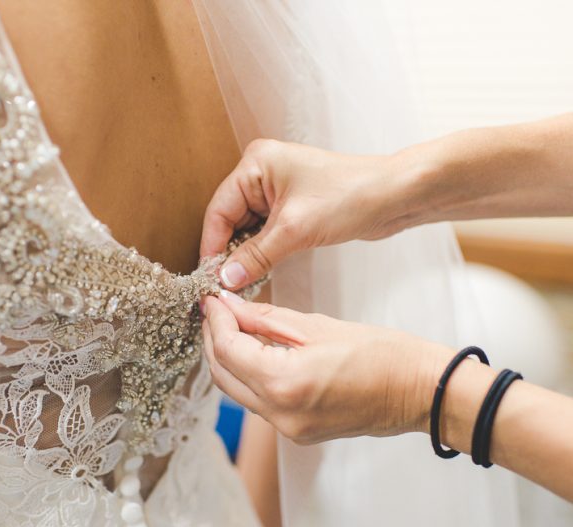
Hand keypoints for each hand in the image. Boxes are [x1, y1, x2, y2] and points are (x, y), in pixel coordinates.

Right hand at [200, 139, 406, 288]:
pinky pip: (265, 231)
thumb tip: (226, 278)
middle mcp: (263, 172)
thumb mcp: (295, 230)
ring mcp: (277, 188)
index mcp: (257, 163)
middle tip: (225, 284)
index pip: (219, 209)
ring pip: (247, 228)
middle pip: (230, 219)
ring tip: (242, 282)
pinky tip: (260, 271)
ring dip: (246, 254)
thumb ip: (256, 256)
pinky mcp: (292, 205)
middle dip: (229, 252)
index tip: (209, 276)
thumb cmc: (351, 196)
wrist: (396, 196)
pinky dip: (262, 251)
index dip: (212, 245)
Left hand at [201, 293, 453, 443]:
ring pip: (236, 391)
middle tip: (215, 309)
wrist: (420, 391)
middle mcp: (279, 414)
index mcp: (284, 383)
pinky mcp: (296, 432)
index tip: (211, 299)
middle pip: (222, 375)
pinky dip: (248, 374)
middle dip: (213, 339)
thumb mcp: (317, 325)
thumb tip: (228, 305)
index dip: (215, 321)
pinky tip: (253, 350)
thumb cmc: (380, 353)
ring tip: (231, 325)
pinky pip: (257, 402)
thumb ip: (265, 318)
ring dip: (227, 358)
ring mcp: (287, 429)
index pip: (227, 350)